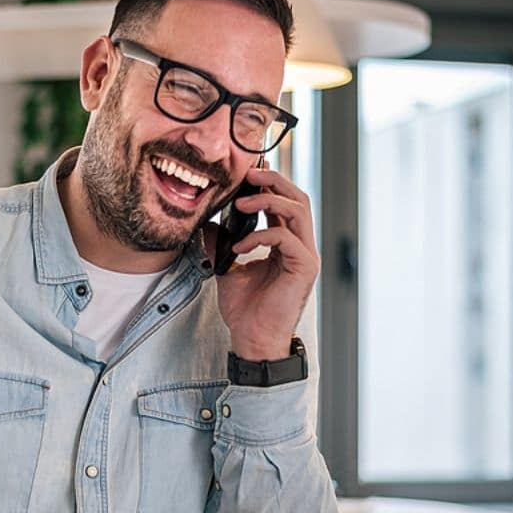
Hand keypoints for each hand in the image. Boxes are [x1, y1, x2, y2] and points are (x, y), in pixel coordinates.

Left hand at [204, 166, 319, 360]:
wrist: (252, 339)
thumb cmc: (245, 309)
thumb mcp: (227, 267)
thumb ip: (221, 244)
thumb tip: (206, 224)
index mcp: (286, 244)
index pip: (285, 203)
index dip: (269, 184)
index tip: (247, 173)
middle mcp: (300, 246)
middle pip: (298, 198)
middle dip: (274, 181)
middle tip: (249, 173)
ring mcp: (305, 256)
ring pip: (298, 210)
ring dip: (268, 200)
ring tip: (241, 202)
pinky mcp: (304, 268)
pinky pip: (286, 238)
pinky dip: (261, 235)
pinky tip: (240, 246)